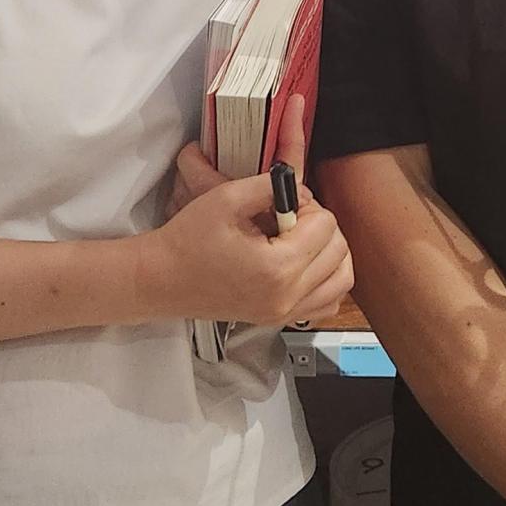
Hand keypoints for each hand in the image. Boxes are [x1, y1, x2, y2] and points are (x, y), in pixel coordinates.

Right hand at [151, 95, 353, 326]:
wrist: (163, 279)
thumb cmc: (188, 240)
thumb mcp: (227, 198)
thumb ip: (272, 186)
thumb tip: (301, 189)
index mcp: (277, 268)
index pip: (326, 227)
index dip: (308, 205)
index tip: (284, 203)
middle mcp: (287, 297)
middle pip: (339, 251)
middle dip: (321, 226)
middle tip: (291, 217)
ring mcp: (284, 313)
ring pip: (342, 279)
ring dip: (330, 252)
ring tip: (301, 238)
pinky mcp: (279, 319)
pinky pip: (328, 302)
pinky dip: (326, 280)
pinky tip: (303, 264)